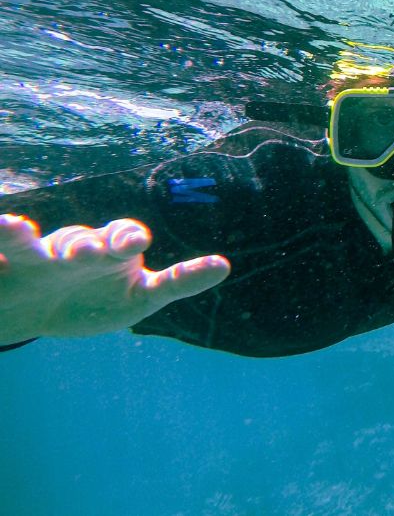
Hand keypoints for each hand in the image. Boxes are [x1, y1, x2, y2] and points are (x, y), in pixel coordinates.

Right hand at [0, 214, 230, 343]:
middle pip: (78, 240)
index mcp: (111, 250)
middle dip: (82, 246)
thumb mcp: (141, 298)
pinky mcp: (3, 270)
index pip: (123, 237)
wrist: (39, 313)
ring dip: (21, 235)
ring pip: (27, 243)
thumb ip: (179, 281)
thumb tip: (225, 265)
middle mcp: (72, 248)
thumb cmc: (99, 301)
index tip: (136, 243)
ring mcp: (34, 258)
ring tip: (15, 227)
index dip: (129, 238)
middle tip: (83, 254)